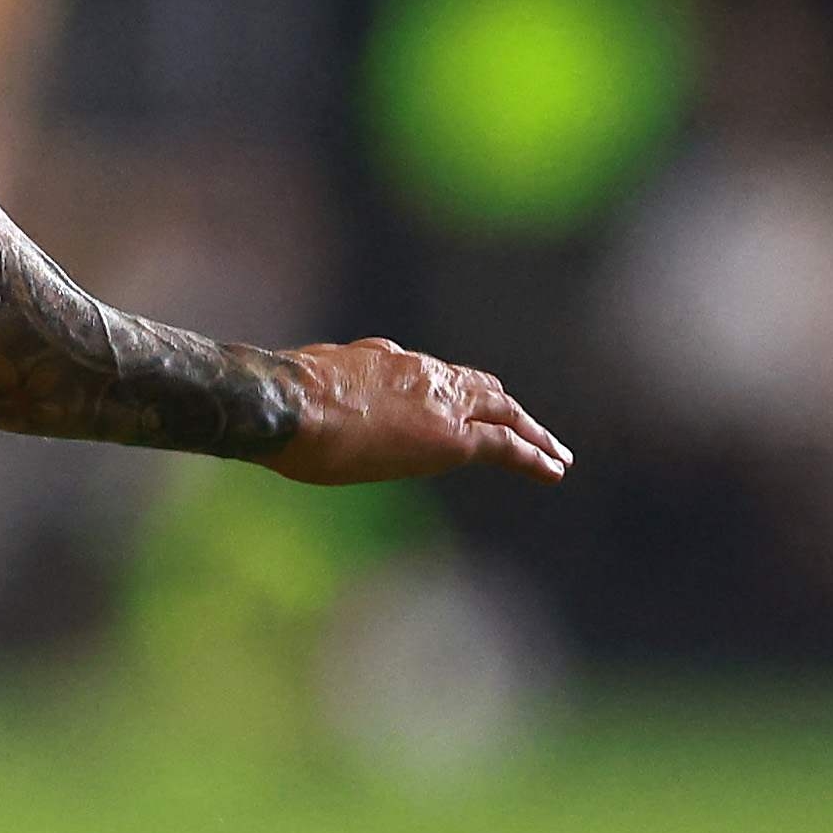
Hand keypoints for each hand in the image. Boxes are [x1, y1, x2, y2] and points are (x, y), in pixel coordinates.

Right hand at [265, 339, 571, 486]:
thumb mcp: (305, 385)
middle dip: (506, 409)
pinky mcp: (451, 437)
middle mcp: (420, 373)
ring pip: (502, 412)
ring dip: (532, 433)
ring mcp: (439, 401)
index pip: (433, 376)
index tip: (472, 406)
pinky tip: (554, 470)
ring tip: (555, 454)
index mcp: (382, 363)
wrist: (287, 404)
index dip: (458, 392)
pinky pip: (505, 445)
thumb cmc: (277, 402)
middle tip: (530, 427)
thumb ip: (329, 388)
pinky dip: (533, 456)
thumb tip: (316, 396)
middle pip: (478, 389)